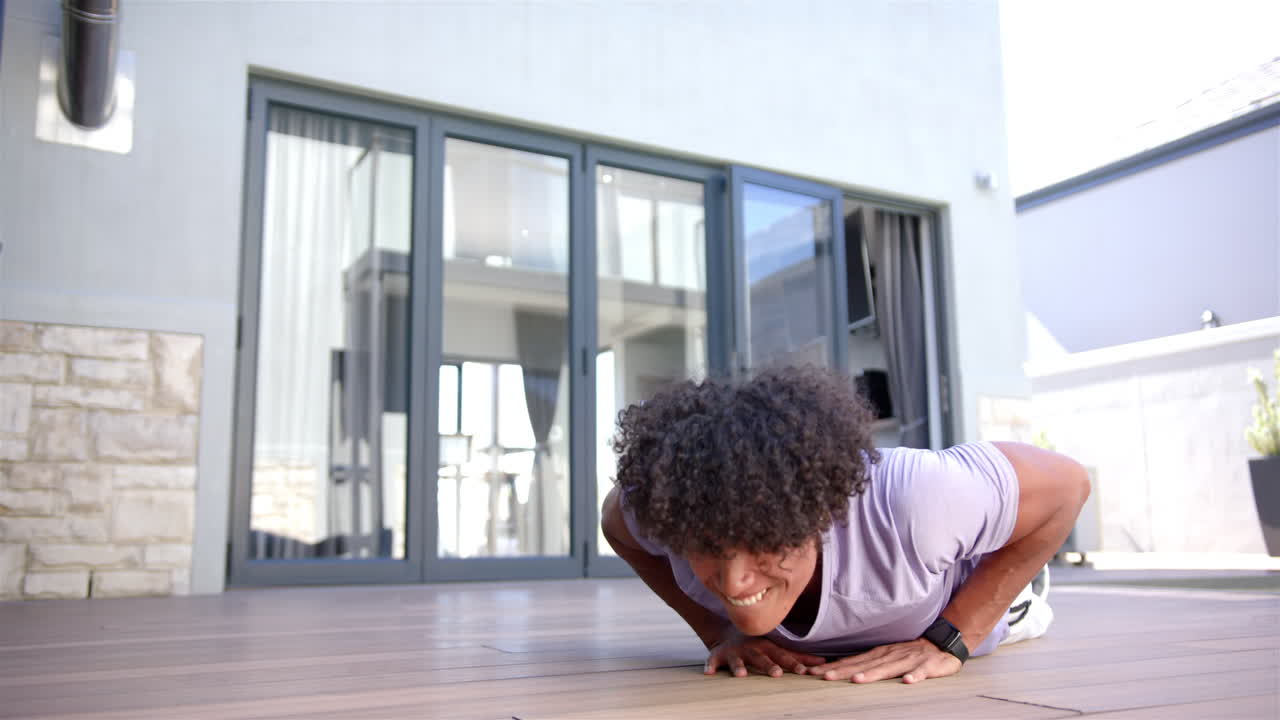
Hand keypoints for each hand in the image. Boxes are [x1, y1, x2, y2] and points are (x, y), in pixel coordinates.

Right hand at [704, 628, 826, 677]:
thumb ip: (799, 657)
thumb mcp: (777, 648)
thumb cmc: (759, 645)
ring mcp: (734, 652)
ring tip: (741, 675)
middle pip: (761, 658)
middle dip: (769, 665)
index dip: (793, 663)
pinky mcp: (718, 655)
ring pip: (737, 660)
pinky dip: (710, 665)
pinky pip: (713, 660)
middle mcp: (752, 649)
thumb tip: (824, 663)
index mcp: (768, 648)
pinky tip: (708, 673)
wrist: (728, 634)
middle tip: (777, 674)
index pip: (783, 656)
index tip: (805, 672)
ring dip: (739, 667)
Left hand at [806, 638, 961, 683]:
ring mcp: (908, 660)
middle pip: (864, 665)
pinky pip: (921, 671)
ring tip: (858, 681)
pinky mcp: (928, 666)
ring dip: (873, 674)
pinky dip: (915, 676)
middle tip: (824, 678)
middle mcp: (889, 656)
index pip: (851, 662)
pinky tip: (908, 681)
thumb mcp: (884, 656)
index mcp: (878, 654)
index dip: (832, 668)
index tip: (813, 673)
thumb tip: (838, 668)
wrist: (940, 645)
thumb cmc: (908, 653)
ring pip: (889, 668)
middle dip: (843, 672)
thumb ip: (864, 663)